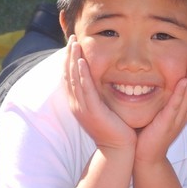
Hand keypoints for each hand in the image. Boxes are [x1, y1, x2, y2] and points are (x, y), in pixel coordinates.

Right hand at [65, 35, 134, 150]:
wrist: (118, 149)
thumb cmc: (115, 129)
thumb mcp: (103, 109)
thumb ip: (100, 96)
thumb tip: (103, 82)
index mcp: (78, 103)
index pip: (70, 77)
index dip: (69, 60)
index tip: (72, 44)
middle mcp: (76, 104)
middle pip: (68, 75)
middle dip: (69, 55)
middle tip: (71, 38)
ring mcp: (82, 107)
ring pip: (74, 79)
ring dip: (73, 59)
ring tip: (74, 43)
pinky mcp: (91, 110)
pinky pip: (84, 88)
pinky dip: (81, 74)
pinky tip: (80, 62)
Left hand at [135, 50, 186, 162]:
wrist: (145, 157)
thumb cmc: (149, 132)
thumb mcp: (160, 112)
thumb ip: (164, 98)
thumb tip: (160, 80)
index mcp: (183, 110)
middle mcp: (184, 113)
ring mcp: (177, 118)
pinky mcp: (167, 123)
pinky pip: (176, 106)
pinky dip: (181, 93)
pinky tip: (183, 81)